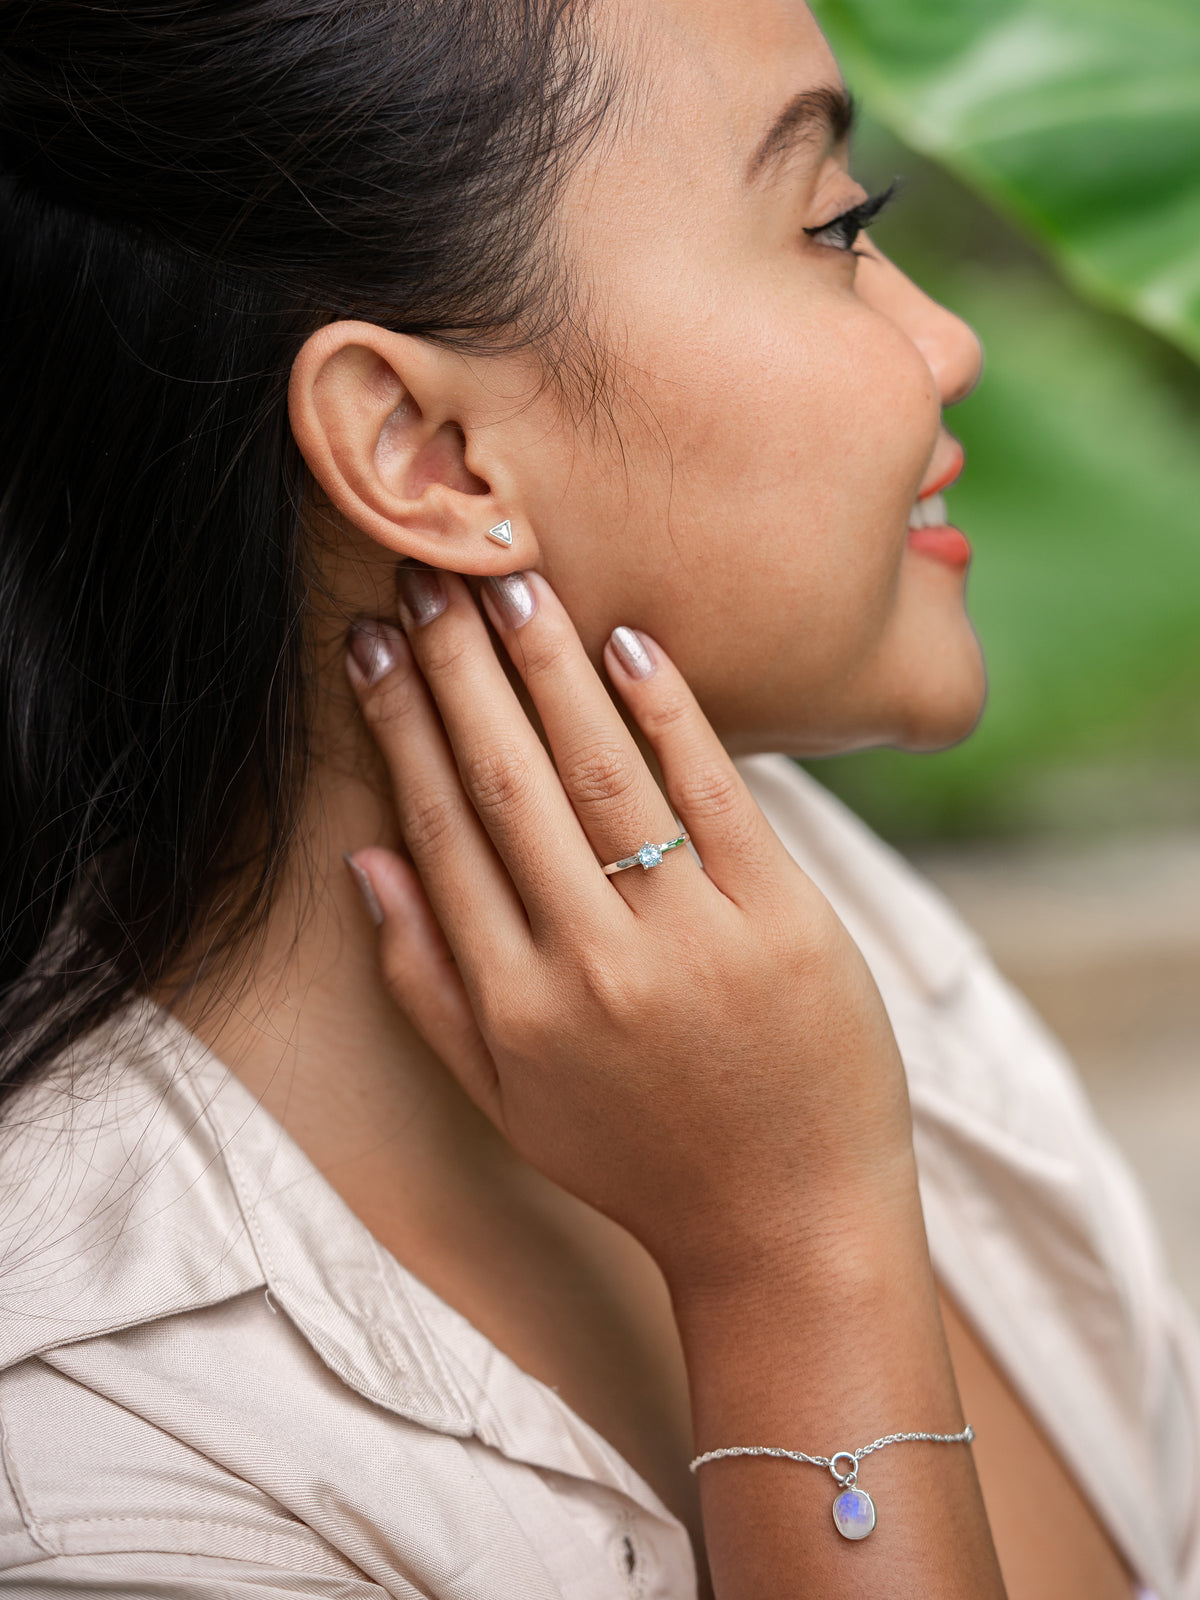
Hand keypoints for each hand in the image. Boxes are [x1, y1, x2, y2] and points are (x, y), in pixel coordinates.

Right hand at [344, 566, 915, 1291]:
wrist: (790, 1226)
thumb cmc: (639, 1159)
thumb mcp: (505, 1100)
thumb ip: (425, 982)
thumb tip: (363, 859)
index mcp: (515, 1006)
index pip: (442, 831)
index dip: (401, 727)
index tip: (370, 646)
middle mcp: (591, 966)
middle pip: (509, 784)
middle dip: (460, 669)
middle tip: (427, 576)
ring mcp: (692, 940)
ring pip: (602, 775)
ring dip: (549, 669)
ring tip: (511, 584)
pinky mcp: (783, 920)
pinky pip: (715, 795)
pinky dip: (669, 714)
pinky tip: (628, 645)